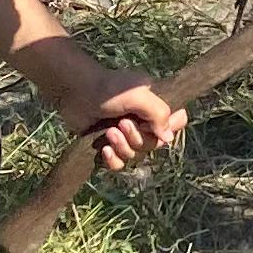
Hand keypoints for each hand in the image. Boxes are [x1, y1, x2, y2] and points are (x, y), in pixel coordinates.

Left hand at [24, 39, 184, 169]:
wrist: (75, 92)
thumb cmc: (109, 88)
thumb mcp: (139, 96)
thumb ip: (159, 113)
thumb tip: (168, 139)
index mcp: (154, 106)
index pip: (177, 122)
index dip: (170, 128)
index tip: (156, 125)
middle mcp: (143, 122)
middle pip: (154, 144)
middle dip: (138, 138)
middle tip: (122, 124)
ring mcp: (125, 135)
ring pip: (136, 155)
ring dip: (124, 147)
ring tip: (109, 133)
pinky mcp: (108, 146)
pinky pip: (120, 164)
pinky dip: (113, 160)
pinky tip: (104, 150)